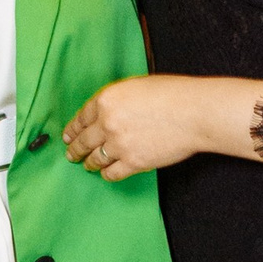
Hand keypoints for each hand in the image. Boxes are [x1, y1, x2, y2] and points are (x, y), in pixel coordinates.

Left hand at [65, 75, 216, 179]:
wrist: (194, 112)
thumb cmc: (173, 94)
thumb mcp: (136, 87)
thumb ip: (117, 100)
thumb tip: (108, 113)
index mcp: (106, 100)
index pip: (81, 118)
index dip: (72, 129)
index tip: (68, 136)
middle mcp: (107, 123)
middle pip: (83, 140)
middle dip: (75, 149)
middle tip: (71, 154)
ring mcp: (119, 144)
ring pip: (95, 159)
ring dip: (89, 163)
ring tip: (88, 166)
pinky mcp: (133, 162)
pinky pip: (112, 173)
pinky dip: (107, 174)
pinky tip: (107, 173)